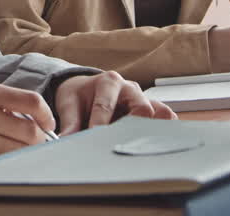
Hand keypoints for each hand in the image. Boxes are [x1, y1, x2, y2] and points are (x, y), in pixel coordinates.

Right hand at [0, 82, 55, 167]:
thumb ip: (1, 103)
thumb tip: (36, 121)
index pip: (32, 102)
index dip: (47, 115)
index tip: (47, 122)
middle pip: (31, 132)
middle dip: (40, 139)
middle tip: (38, 140)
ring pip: (19, 151)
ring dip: (25, 152)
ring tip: (18, 148)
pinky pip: (0, 163)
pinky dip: (4, 161)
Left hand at [54, 71, 175, 135]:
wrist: (87, 89)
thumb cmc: (79, 96)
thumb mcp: (68, 103)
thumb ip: (69, 122)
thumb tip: (65, 142)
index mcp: (108, 81)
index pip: (106, 105)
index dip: (100, 124)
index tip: (93, 139)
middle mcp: (130, 88)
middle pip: (141, 108)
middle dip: (130, 128)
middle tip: (117, 146)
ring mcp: (144, 98)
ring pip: (159, 113)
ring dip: (150, 131)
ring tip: (138, 148)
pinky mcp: (152, 109)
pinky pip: (165, 118)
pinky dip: (162, 130)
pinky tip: (151, 146)